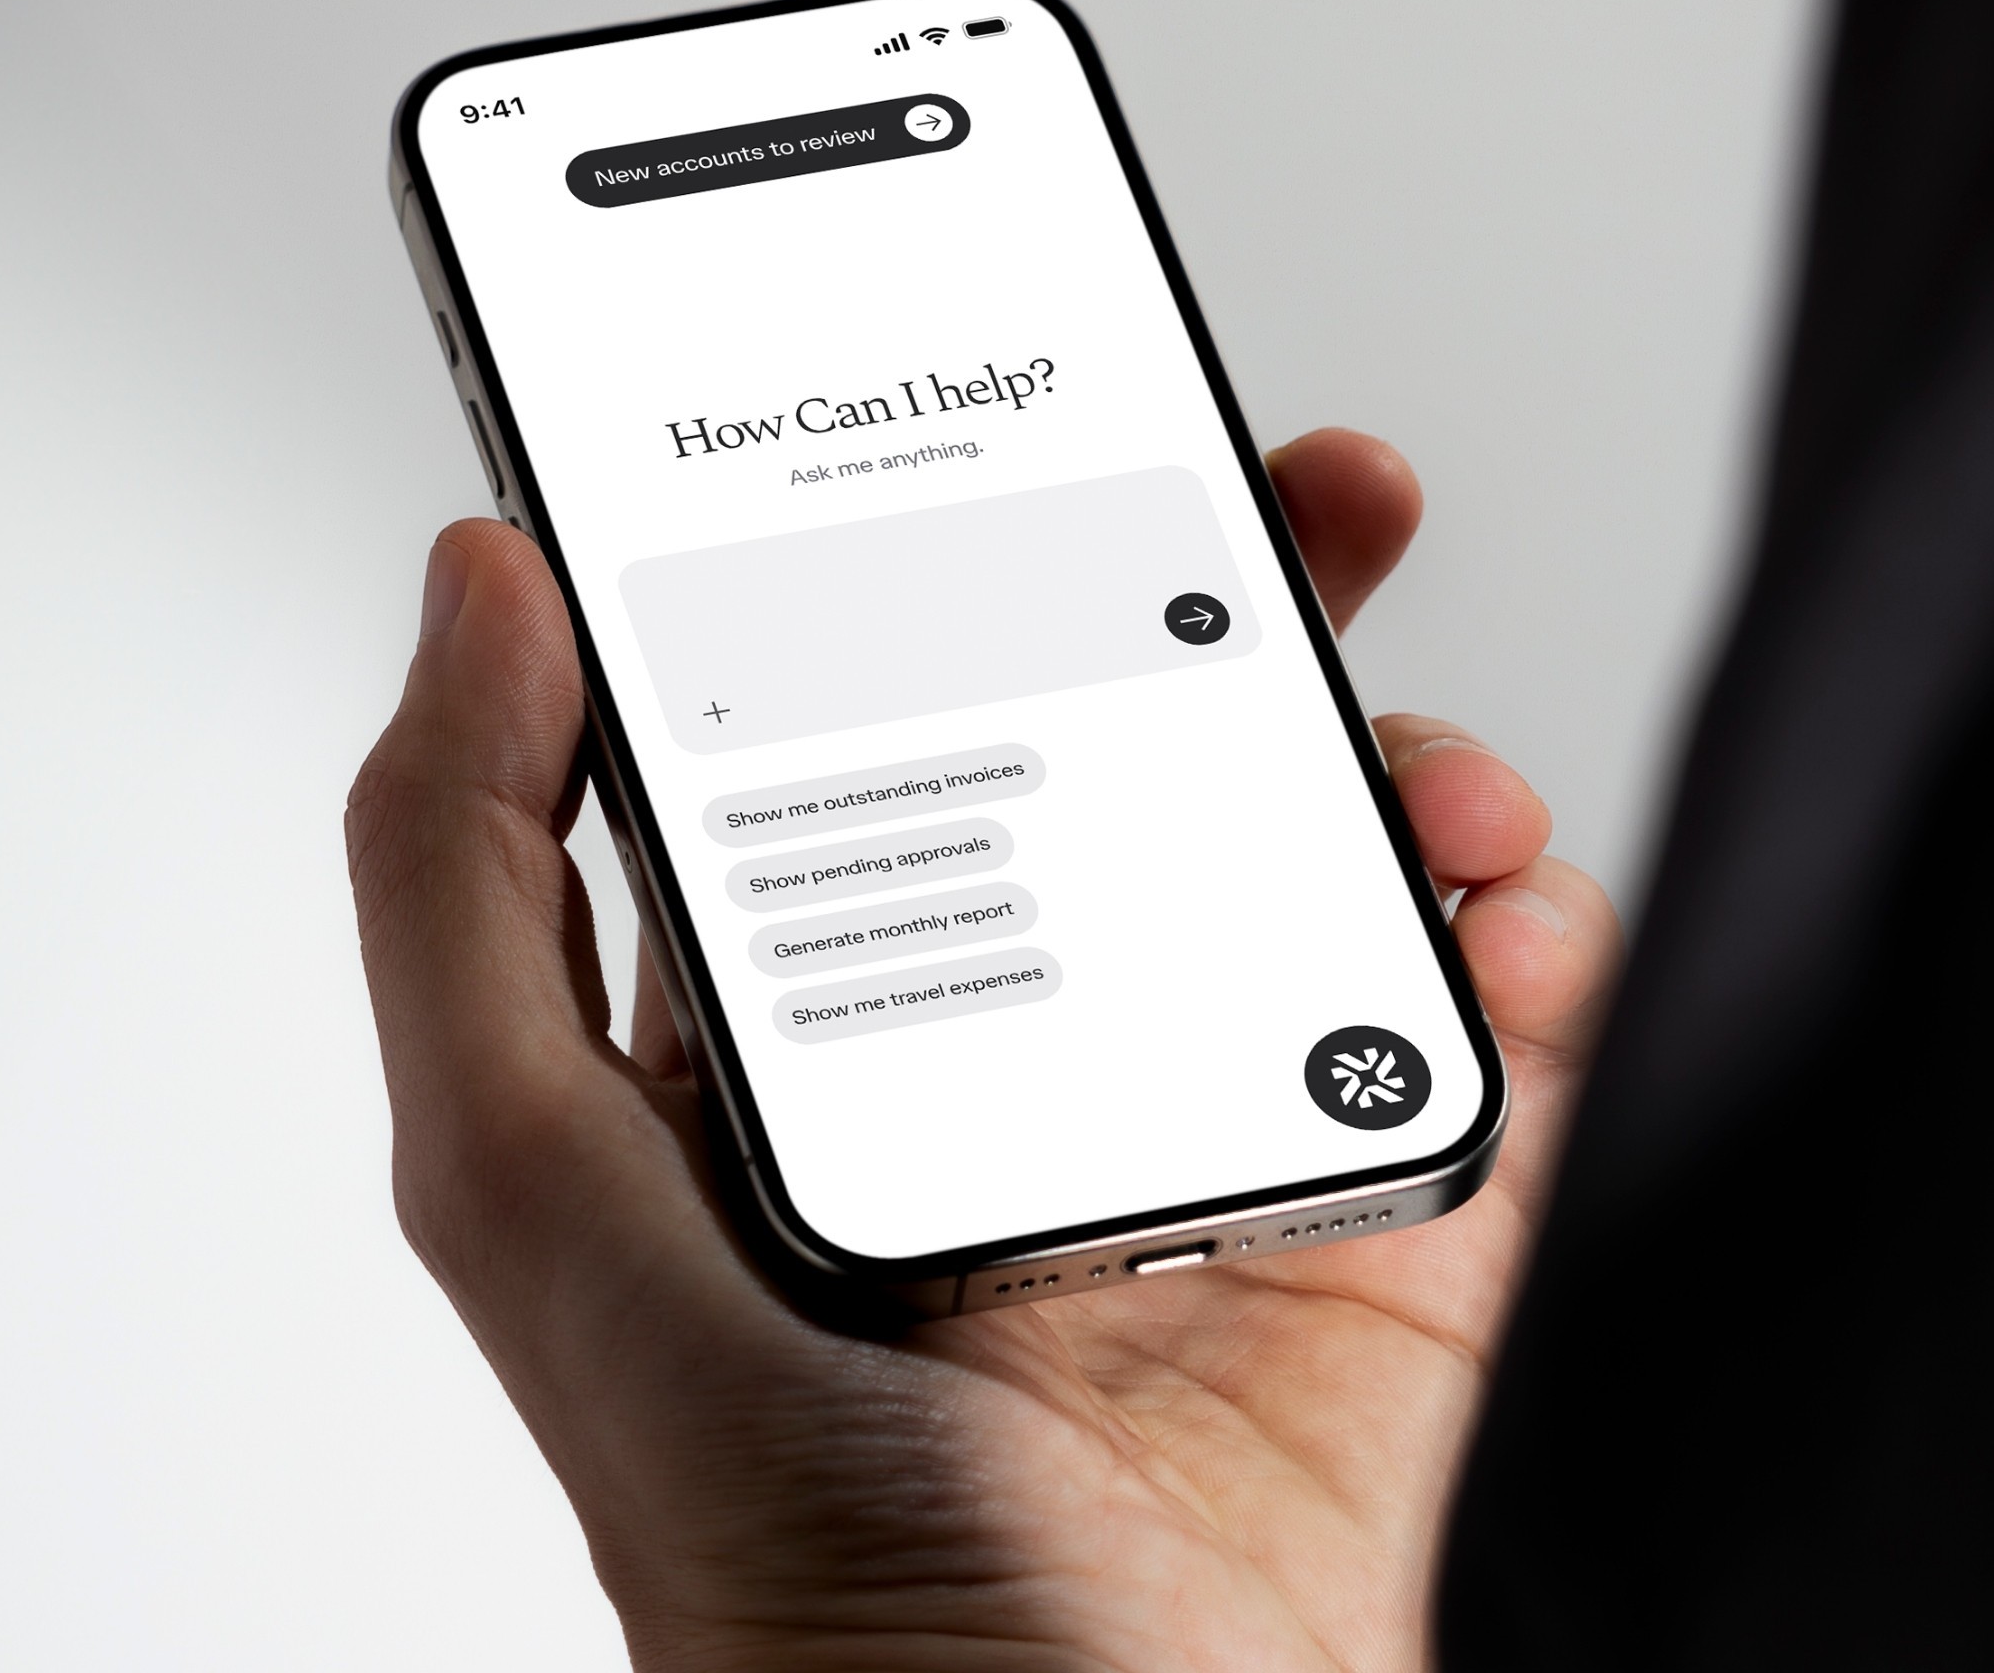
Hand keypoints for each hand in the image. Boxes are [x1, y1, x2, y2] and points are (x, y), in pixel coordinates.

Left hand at [346, 429, 1619, 1672]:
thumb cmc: (778, 1555)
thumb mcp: (536, 1191)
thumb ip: (465, 878)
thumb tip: (476, 590)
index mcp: (827, 1030)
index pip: (896, 730)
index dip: (958, 567)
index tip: (1026, 437)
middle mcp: (1022, 1061)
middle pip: (1142, 759)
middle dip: (1236, 608)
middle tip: (1306, 504)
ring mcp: (1212, 1133)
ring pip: (1327, 861)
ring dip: (1399, 772)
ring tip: (1424, 777)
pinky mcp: (1386, 1228)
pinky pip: (1486, 1028)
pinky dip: (1528, 942)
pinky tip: (1502, 923)